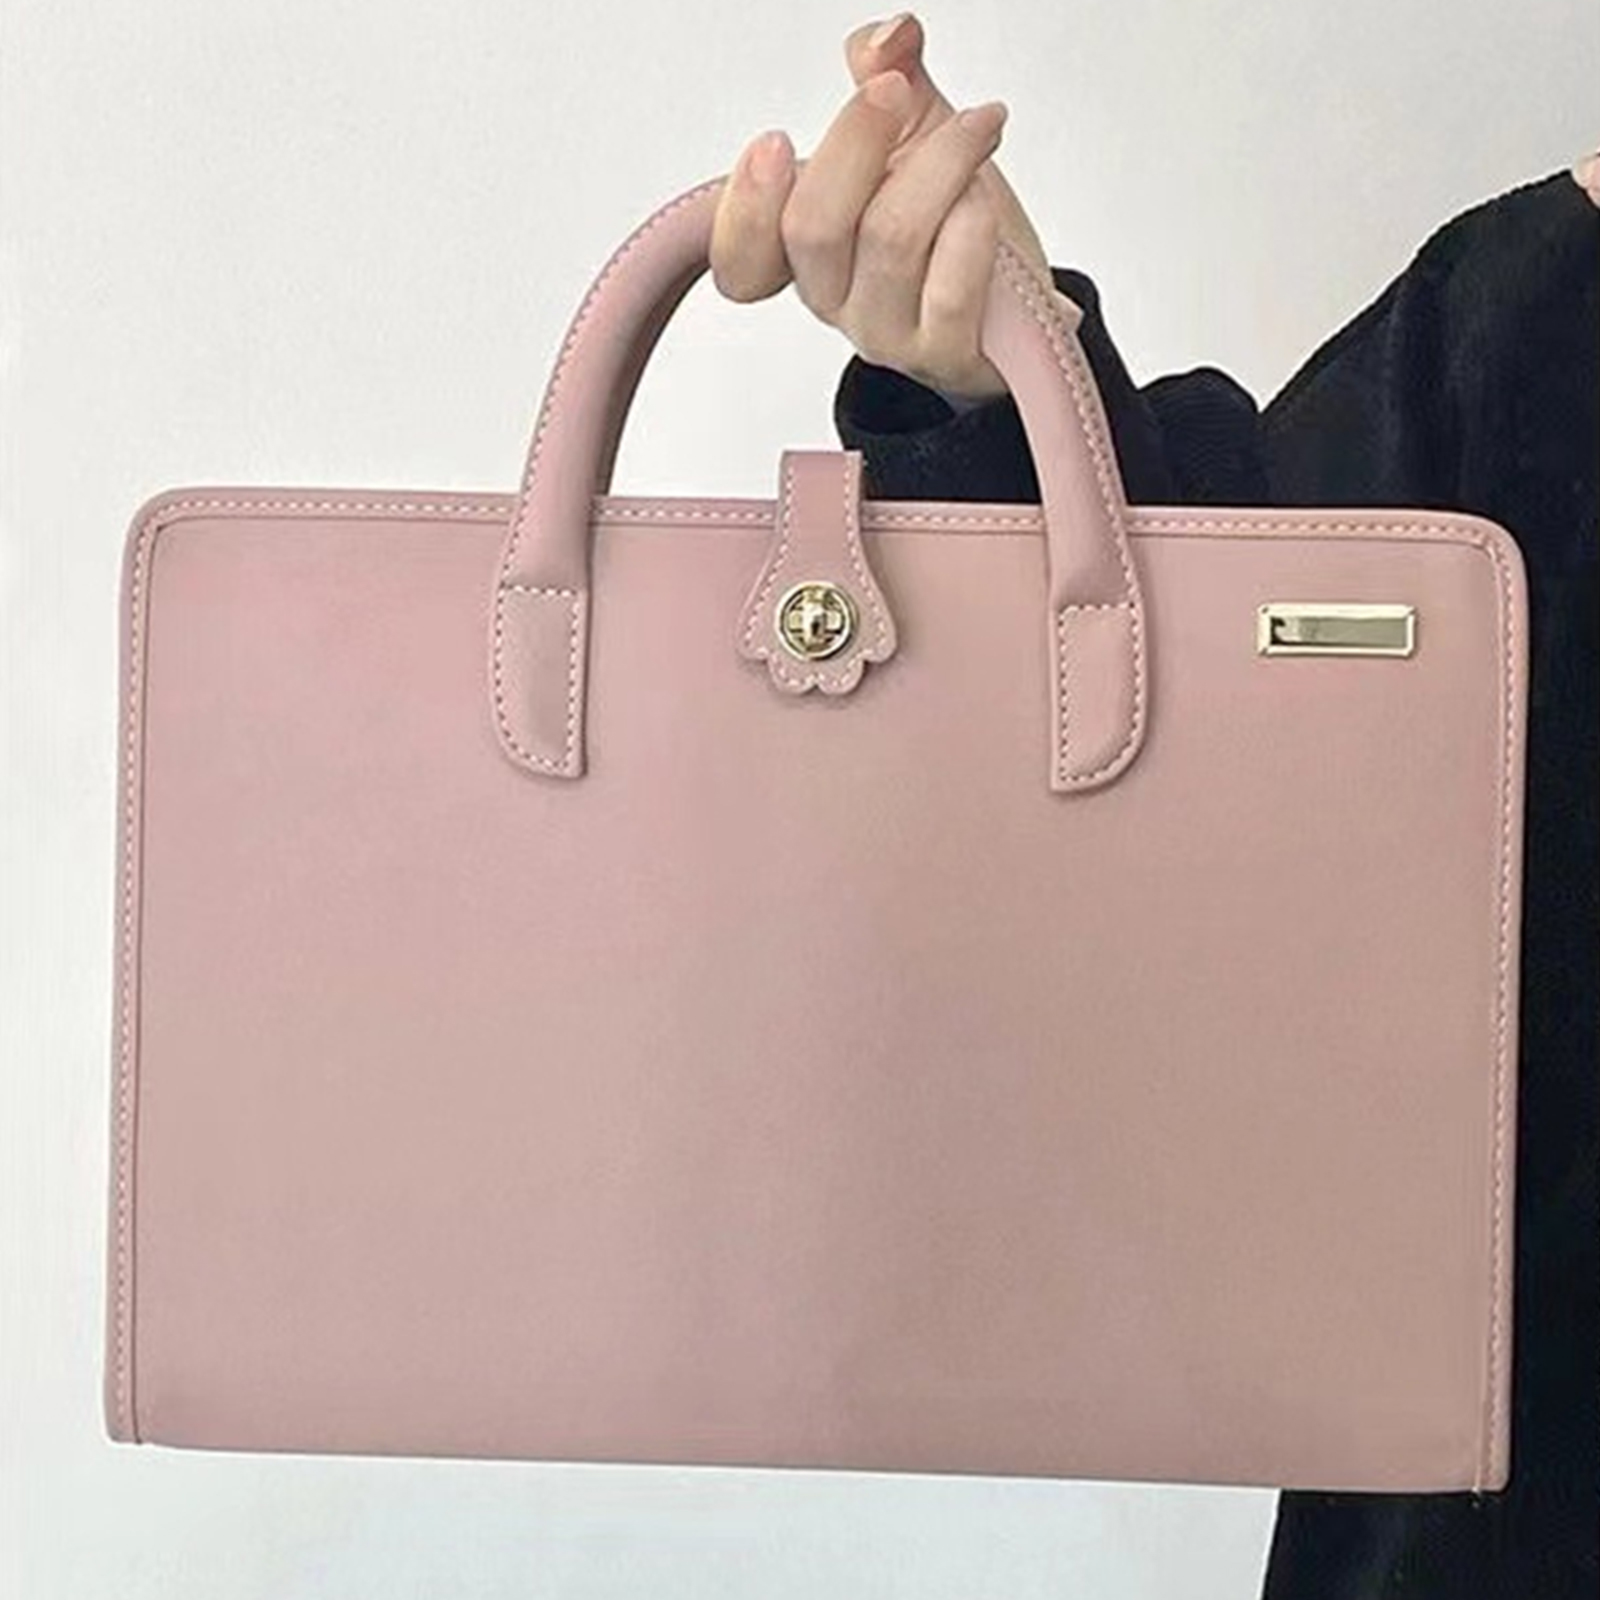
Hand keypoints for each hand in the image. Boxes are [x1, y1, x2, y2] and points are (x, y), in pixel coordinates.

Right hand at [709, 11, 1054, 402]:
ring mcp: (886, 331)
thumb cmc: (957, 226)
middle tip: (896, 89)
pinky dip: (974, 224)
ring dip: (942, 164)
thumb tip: (888, 37)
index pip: (740, 259)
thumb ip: (890, 77)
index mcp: (807, 253)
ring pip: (889, 239)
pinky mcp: (944, 353)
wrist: (1020, 302)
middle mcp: (836, 298)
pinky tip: (985, 200)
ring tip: (978, 132)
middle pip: (814, 228)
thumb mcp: (917, 135)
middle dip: (856, 140)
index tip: (776, 143)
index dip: (743, 208)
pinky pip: (950, 284)